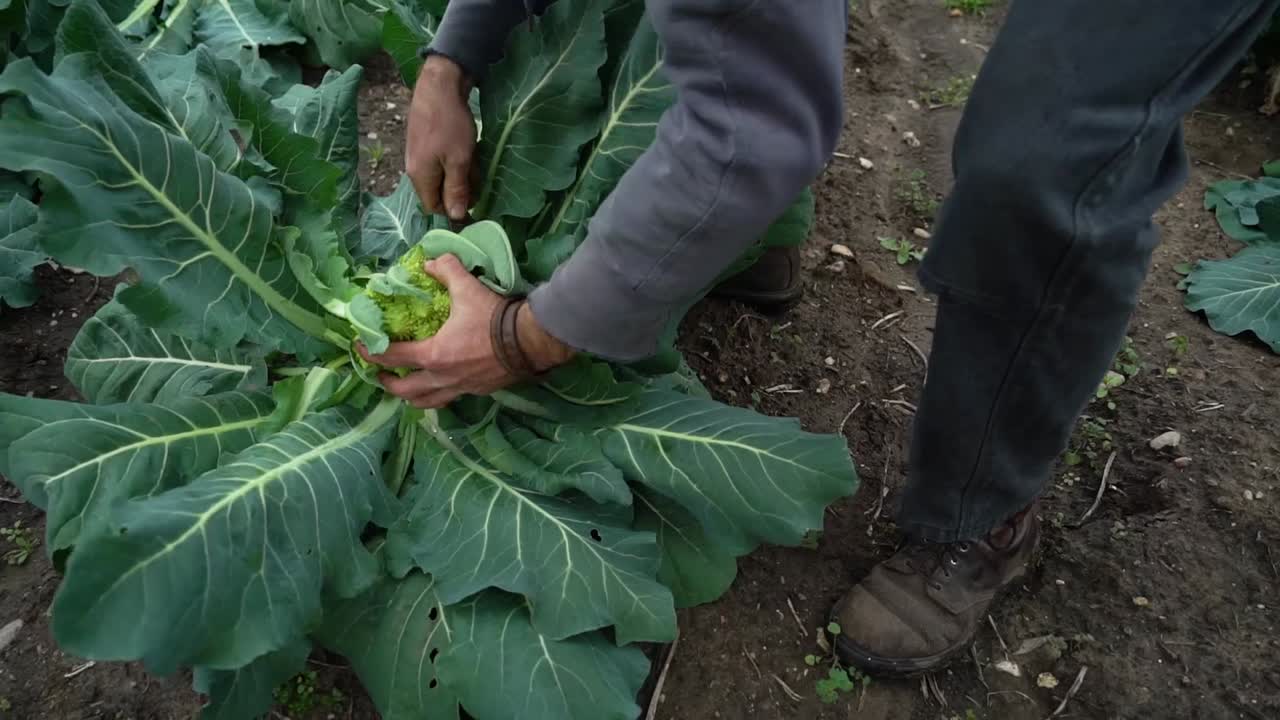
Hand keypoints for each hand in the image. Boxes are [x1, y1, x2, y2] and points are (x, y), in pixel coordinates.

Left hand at [359, 254, 575, 408]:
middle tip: (381, 373)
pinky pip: (451, 398)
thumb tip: (430, 262)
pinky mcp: (478, 391)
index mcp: (434, 355)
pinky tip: (440, 385)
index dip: (372, 353)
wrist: (529, 341)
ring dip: (412, 397)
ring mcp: (462, 388)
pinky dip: (438, 395)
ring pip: (428, 402)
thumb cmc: (494, 317)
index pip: (394, 357)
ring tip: (406, 388)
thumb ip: (446, 271)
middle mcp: (444, 377)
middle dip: (388, 383)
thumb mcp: (467, 288)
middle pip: (406, 391)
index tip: (361, 348)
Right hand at [406, 55, 475, 220]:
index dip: (454, 209)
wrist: (439, 84)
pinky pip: (442, 160)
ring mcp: (418, 153)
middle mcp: (415, 168)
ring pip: (443, 174)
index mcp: (420, 177)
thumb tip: (455, 217)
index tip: (475, 203)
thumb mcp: (459, 161)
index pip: (434, 207)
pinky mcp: (424, 141)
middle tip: (479, 176)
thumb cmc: (450, 124)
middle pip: (439, 191)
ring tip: (475, 158)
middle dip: (460, 188)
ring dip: (461, 172)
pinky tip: (468, 147)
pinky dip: (456, 158)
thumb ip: (456, 189)